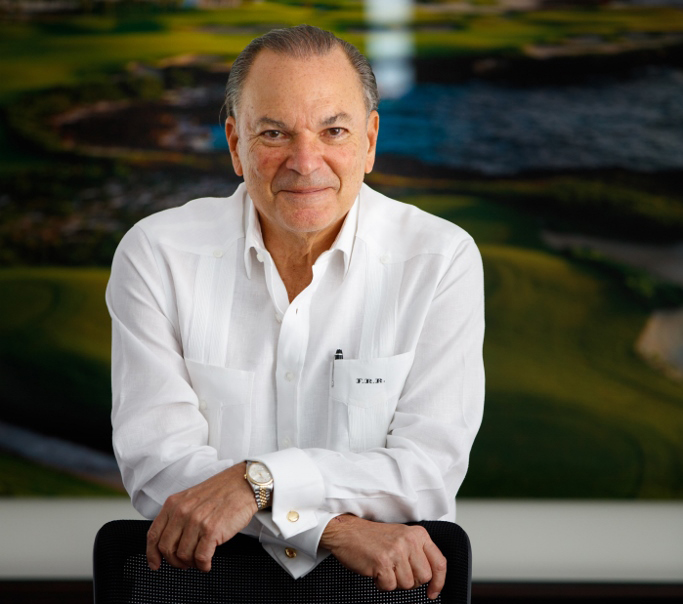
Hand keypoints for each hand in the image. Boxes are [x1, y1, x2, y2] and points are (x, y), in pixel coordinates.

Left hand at [146, 461, 257, 571]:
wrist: (244, 484)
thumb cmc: (222, 491)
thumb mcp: (192, 497)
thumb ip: (178, 515)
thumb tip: (170, 541)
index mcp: (174, 503)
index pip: (153, 535)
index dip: (152, 554)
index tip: (155, 564)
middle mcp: (182, 512)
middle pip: (167, 549)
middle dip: (175, 561)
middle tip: (185, 563)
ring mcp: (196, 521)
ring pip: (183, 556)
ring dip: (191, 564)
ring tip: (200, 560)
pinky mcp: (212, 530)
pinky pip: (201, 558)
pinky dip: (203, 566)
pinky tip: (207, 563)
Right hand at [320, 515, 445, 599]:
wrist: (347, 532)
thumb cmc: (373, 537)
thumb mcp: (401, 537)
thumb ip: (417, 552)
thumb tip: (431, 576)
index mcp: (418, 534)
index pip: (439, 562)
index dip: (439, 582)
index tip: (433, 592)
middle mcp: (409, 541)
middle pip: (424, 577)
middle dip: (410, 580)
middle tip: (396, 571)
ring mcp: (396, 551)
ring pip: (407, 584)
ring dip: (394, 582)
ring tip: (384, 568)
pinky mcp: (383, 562)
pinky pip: (390, 587)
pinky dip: (381, 584)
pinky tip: (376, 571)